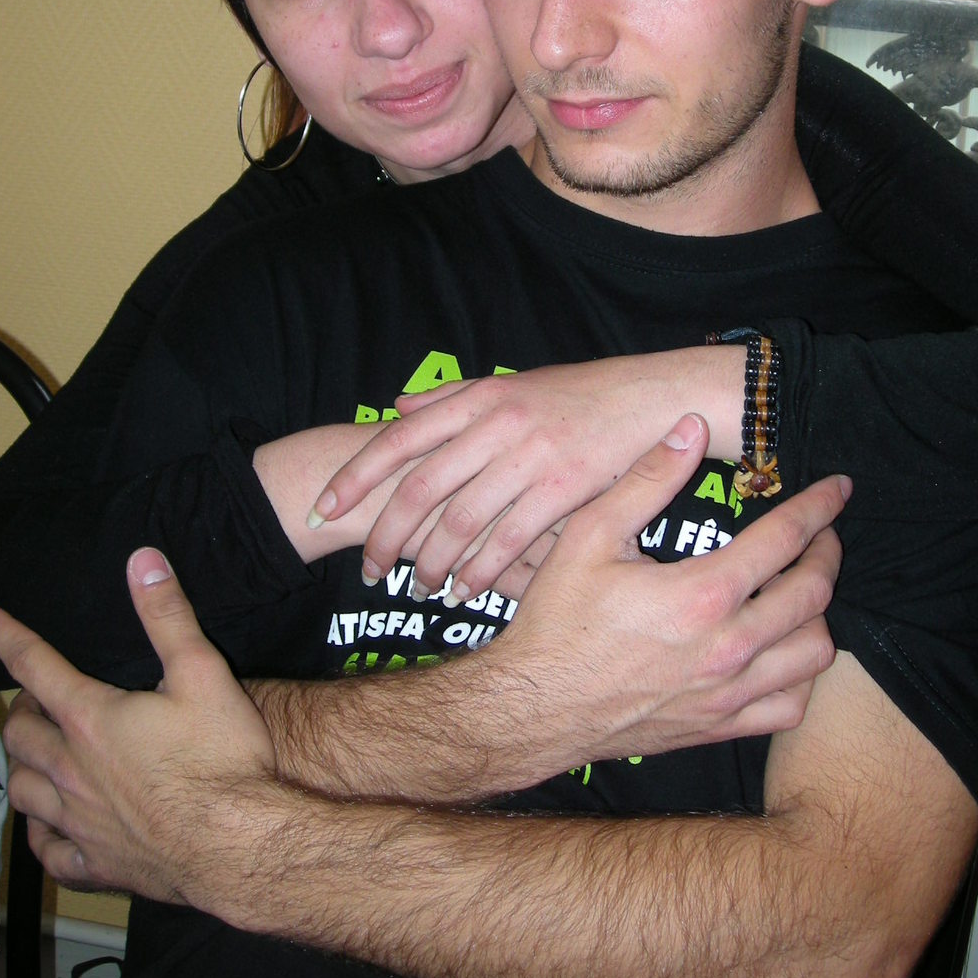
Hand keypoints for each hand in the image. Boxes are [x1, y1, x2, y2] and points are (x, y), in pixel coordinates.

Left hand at [0, 548, 274, 899]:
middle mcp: (71, 769)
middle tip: (40, 698)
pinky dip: (40, 834)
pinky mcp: (95, 862)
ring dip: (23, 766)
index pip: (33, 664)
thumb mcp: (203, 672)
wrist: (236, 843)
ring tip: (41, 755)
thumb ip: (168, 616)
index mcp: (92, 718)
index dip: (3, 634)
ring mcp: (78, 820)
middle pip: (19, 732)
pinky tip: (52, 828)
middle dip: (22, 708)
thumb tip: (142, 562)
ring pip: (21, 791)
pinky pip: (46, 852)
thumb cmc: (222, 758)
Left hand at [307, 350, 739, 601]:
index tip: (323, 510)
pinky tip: (467, 593)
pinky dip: (482, 572)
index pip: (400, 439)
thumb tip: (396, 409)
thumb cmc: (580, 397)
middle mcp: (498, 424)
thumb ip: (453, 398)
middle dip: (388, 535)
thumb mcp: (512, 384)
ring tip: (419, 589)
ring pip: (462, 520)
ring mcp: (531, 456)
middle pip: (421, 488)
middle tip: (369, 571)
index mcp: (480, 398)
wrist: (654, 399)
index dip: (357, 477)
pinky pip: (509, 541)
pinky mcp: (566, 489)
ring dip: (434, 563)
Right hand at [486, 414, 846, 764]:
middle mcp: (728, 647)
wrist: (534, 707)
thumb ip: (647, 479)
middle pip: (813, 594)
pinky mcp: (719, 726)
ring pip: (814, 654)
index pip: (785, 539)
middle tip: (820, 536)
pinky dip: (800, 675)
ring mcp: (728, 693)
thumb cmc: (558, 619)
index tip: (838, 489)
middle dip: (827, 554)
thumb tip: (691, 427)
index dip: (819, 507)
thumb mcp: (590, 535)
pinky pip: (790, 705)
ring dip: (817, 615)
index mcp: (702, 594)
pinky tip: (781, 650)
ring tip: (800, 590)